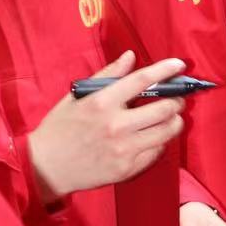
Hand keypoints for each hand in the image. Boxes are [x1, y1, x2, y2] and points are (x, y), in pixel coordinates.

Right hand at [27, 51, 184, 199]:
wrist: (47, 167)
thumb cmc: (60, 129)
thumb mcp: (78, 96)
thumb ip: (107, 75)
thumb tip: (130, 57)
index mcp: (102, 102)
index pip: (142, 80)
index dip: (165, 70)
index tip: (178, 65)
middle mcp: (116, 125)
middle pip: (163, 107)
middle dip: (176, 100)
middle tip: (177, 98)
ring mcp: (123, 149)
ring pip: (166, 131)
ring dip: (175, 121)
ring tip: (172, 117)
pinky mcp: (127, 168)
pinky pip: (157, 152)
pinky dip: (161, 142)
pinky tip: (155, 137)